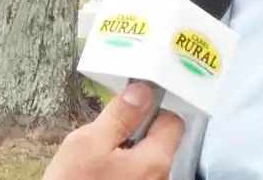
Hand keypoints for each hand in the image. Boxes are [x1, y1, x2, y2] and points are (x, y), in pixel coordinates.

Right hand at [42, 83, 183, 179]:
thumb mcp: (89, 143)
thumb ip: (120, 115)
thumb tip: (143, 91)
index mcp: (156, 160)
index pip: (173, 122)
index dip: (153, 110)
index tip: (129, 109)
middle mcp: (161, 179)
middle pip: (159, 143)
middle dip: (135, 134)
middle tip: (103, 136)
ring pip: (145, 162)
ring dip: (125, 154)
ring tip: (96, 159)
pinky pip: (135, 178)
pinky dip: (121, 172)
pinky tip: (97, 175)